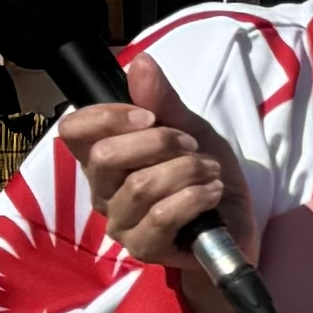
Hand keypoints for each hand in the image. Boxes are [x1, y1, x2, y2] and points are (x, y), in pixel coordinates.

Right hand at [55, 52, 252, 312]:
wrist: (237, 224)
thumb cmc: (206, 176)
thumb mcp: (191, 129)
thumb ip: (162, 101)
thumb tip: (141, 63)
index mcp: (104, 159)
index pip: (74, 131)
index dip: (109, 116)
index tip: (151, 116)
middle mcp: (103, 191)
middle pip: (106, 156)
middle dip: (160, 142)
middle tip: (192, 146)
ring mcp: (121, 224)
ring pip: (141, 185)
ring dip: (188, 171)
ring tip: (211, 172)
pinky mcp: (145, 249)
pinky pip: (162, 216)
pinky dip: (195, 198)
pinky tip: (212, 194)